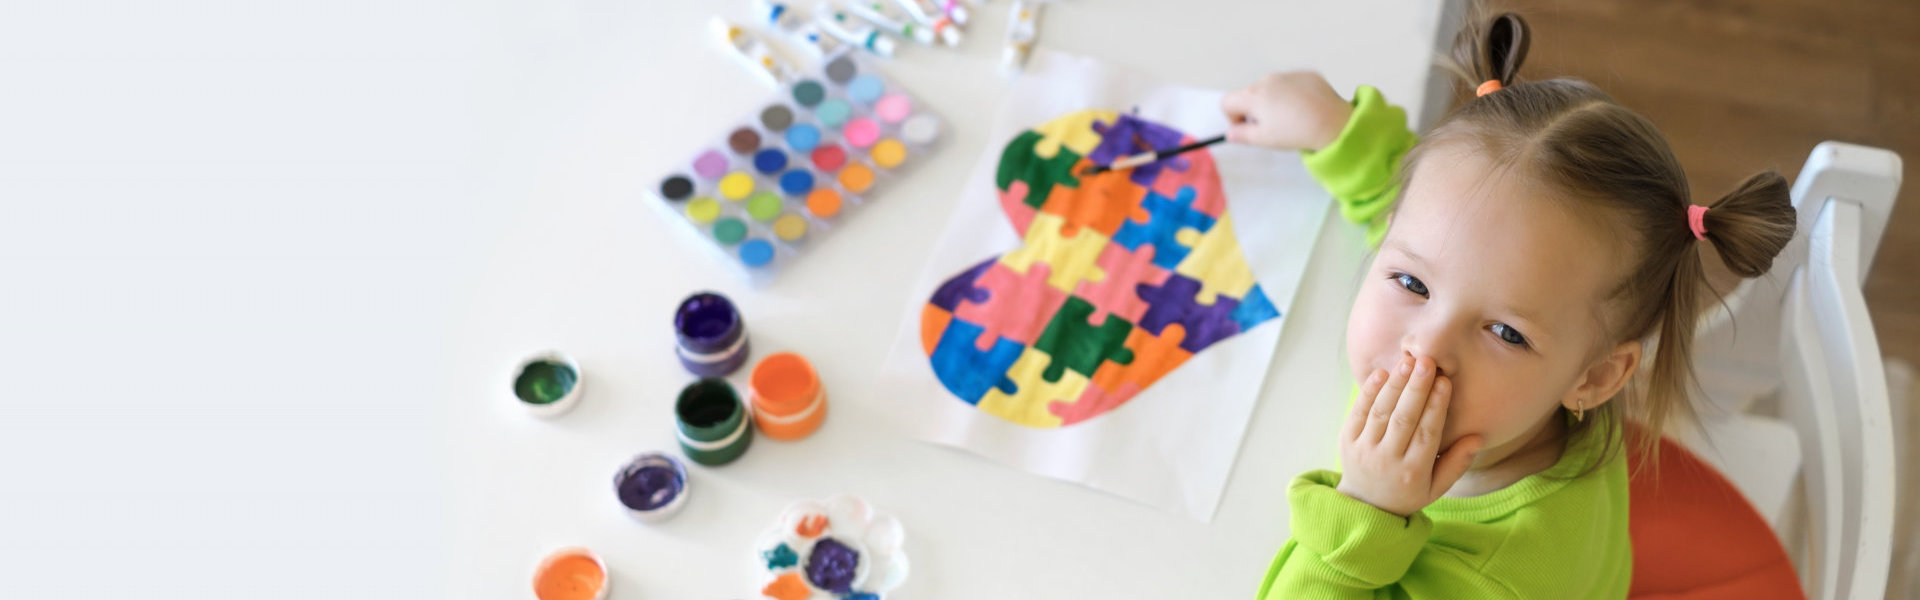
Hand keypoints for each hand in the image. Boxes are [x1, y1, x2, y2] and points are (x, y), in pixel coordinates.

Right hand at [1220, 71, 1353, 151]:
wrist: (1333, 122)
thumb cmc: (1296, 132)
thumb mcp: (1264, 139)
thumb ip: (1242, 135)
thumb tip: (1232, 133)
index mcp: (1254, 95)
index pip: (1228, 102)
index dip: (1233, 117)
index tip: (1247, 128)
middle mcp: (1268, 80)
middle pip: (1250, 94)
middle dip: (1255, 109)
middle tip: (1272, 127)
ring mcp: (1289, 75)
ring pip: (1271, 88)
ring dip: (1274, 101)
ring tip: (1291, 119)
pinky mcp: (1307, 75)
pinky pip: (1292, 84)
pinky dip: (1292, 95)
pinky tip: (1304, 110)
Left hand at [1335, 355, 1483, 516]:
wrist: (1364, 506)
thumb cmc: (1407, 492)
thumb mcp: (1436, 487)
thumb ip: (1457, 463)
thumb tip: (1477, 438)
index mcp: (1413, 472)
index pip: (1427, 434)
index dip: (1436, 407)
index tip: (1445, 382)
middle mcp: (1386, 460)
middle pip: (1403, 419)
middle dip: (1416, 389)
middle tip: (1427, 362)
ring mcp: (1364, 449)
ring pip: (1380, 412)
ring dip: (1394, 385)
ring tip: (1408, 362)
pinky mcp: (1346, 441)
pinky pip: (1358, 412)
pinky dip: (1368, 392)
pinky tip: (1382, 373)